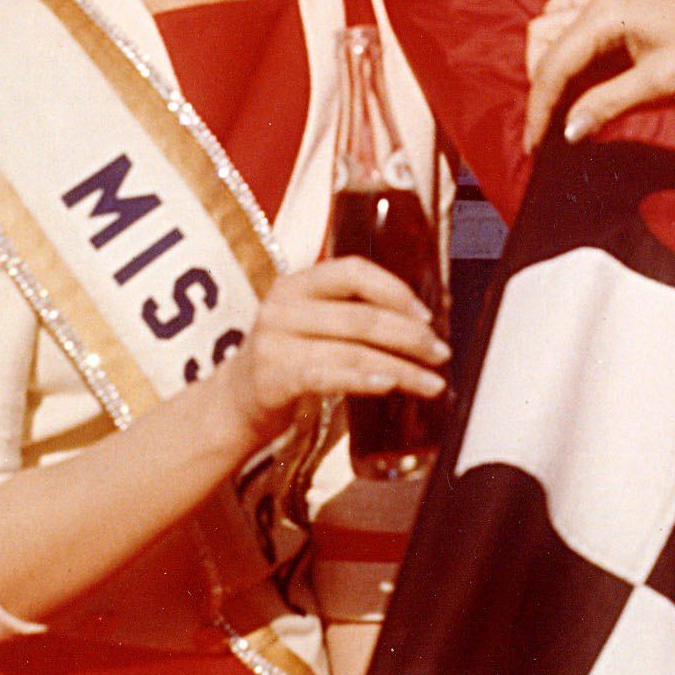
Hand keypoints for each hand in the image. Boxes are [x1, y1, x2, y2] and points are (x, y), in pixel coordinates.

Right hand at [221, 256, 448, 447]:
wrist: (234, 403)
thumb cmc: (288, 361)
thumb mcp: (310, 323)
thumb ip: (351, 314)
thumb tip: (423, 324)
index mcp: (297, 284)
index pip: (353, 271)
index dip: (395, 290)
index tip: (427, 315)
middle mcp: (283, 307)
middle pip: (362, 316)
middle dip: (411, 337)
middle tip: (440, 354)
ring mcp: (275, 342)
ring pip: (354, 352)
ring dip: (402, 368)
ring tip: (432, 383)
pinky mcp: (273, 378)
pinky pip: (329, 377)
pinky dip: (365, 381)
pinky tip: (390, 386)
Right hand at [522, 0, 674, 150]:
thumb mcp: (660, 83)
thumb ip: (607, 104)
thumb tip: (566, 132)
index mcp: (602, 15)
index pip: (552, 66)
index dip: (539, 110)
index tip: (536, 148)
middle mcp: (596, 3)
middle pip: (542, 46)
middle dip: (541, 89)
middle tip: (551, 132)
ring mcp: (606, 5)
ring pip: (551, 33)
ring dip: (548, 69)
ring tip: (560, 109)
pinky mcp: (618, 14)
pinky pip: (571, 24)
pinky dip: (563, 49)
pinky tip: (573, 73)